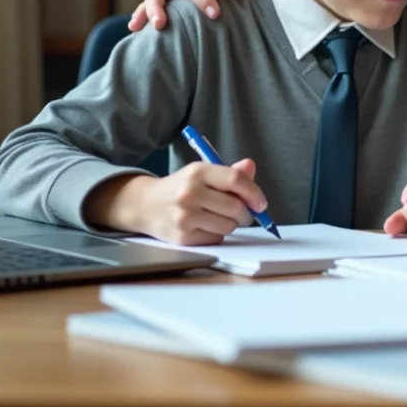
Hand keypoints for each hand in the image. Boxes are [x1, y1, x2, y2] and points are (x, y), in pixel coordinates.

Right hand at [84, 158, 267, 244]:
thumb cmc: (181, 188)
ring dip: (230, 225)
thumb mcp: (202, 173)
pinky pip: (216, 239)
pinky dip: (217, 235)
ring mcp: (185, 216)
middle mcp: (190, 193)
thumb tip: (251, 167)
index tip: (261, 203)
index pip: (236, 180)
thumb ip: (229, 173)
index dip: (254, 193)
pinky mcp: (182, 237)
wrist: (145, 205)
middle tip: (242, 214)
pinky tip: (205, 226)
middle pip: (236, 207)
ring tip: (218, 217)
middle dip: (246, 213)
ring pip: (228, 226)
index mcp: (198, 172)